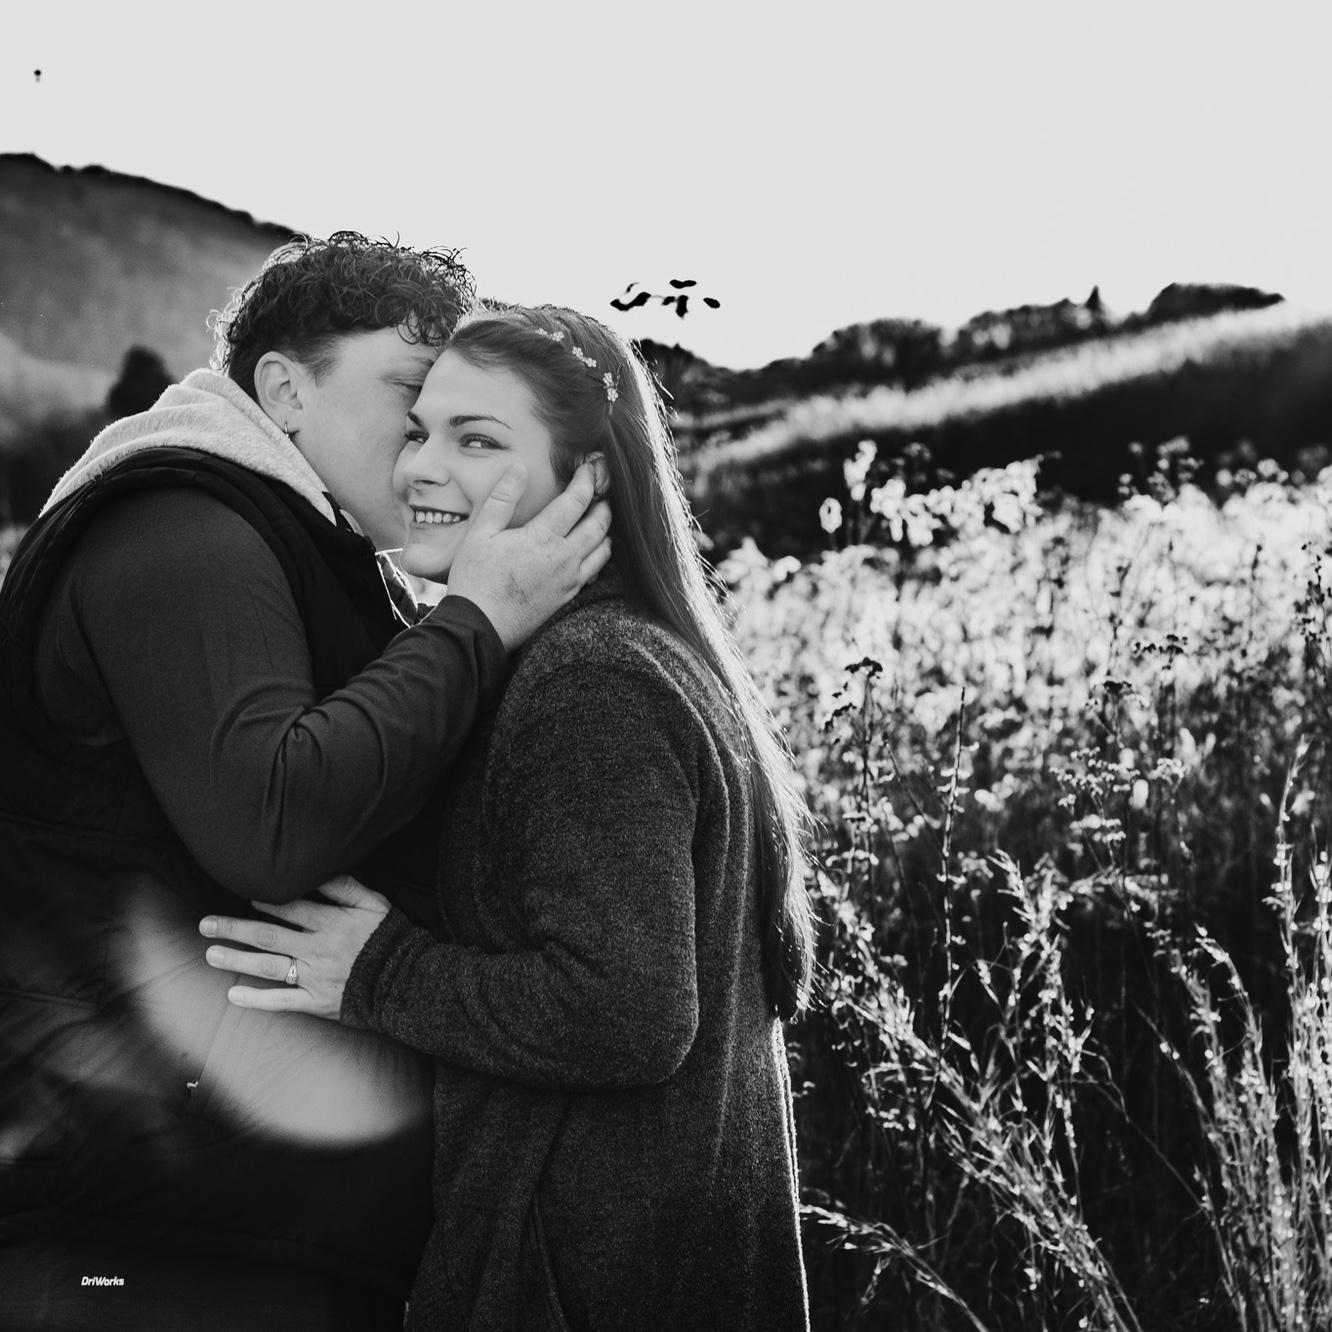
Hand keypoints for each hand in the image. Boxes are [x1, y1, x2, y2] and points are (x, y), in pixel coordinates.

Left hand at [198, 876, 389, 1020]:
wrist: (407, 981)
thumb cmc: (390, 937)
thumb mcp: (374, 903)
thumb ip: (345, 887)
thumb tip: (320, 870)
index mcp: (330, 923)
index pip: (290, 909)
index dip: (264, 902)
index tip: (243, 897)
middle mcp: (317, 949)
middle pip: (268, 936)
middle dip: (234, 929)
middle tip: (205, 924)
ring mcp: (314, 978)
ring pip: (268, 967)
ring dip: (237, 960)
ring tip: (210, 955)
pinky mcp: (317, 1003)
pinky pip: (282, 1002)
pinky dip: (257, 1000)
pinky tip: (233, 995)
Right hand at [446, 459, 612, 650]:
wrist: (480, 626)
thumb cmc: (476, 578)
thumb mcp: (481, 533)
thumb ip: (502, 499)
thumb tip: (519, 468)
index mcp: (543, 538)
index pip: (577, 500)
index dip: (587, 480)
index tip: (590, 467)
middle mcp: (564, 558)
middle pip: (598, 524)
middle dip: (603, 502)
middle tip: (603, 489)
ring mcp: (569, 580)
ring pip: (603, 549)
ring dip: (606, 530)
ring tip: (602, 516)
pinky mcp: (568, 597)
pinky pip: (595, 572)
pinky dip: (601, 555)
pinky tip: (594, 550)